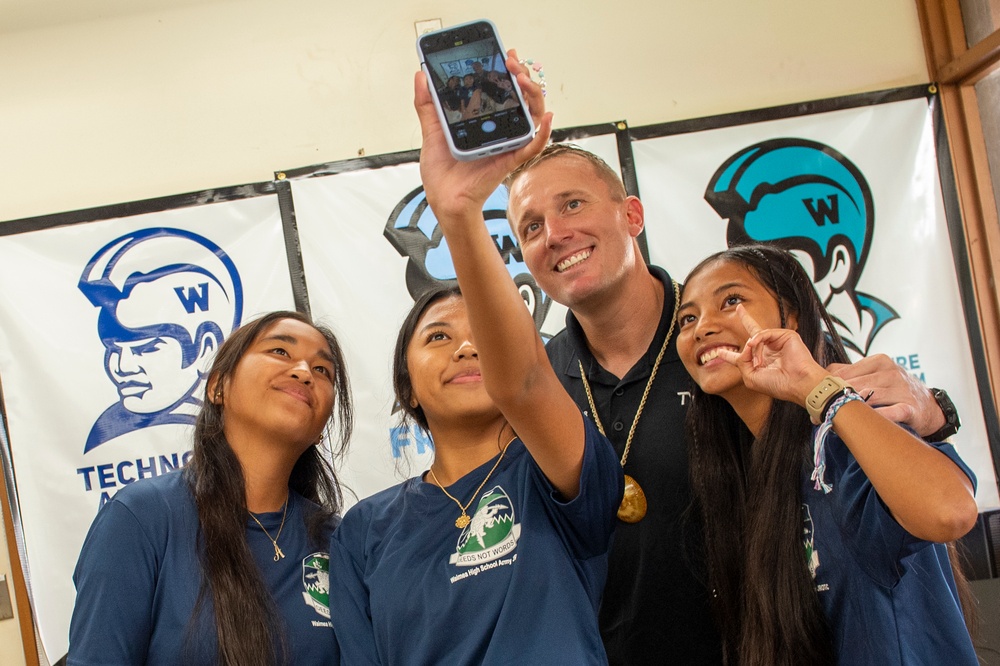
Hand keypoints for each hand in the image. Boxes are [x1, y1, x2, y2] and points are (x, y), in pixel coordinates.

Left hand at [414, 51, 552, 221]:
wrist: (443, 200)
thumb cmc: (442, 173)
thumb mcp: (431, 131)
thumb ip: (427, 105)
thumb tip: (421, 77)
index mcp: (484, 122)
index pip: (504, 92)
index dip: (510, 72)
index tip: (506, 54)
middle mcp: (499, 131)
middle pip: (523, 99)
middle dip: (523, 77)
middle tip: (512, 63)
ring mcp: (506, 145)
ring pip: (533, 117)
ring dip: (534, 95)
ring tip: (523, 81)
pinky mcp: (509, 160)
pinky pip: (533, 146)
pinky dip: (544, 133)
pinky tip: (547, 118)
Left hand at [716, 305, 826, 404]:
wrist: (798, 384)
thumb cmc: (778, 384)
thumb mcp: (751, 377)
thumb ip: (742, 361)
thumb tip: (746, 344)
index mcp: (760, 364)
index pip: (743, 356)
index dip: (730, 354)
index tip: (719, 351)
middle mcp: (768, 351)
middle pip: (753, 333)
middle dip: (745, 320)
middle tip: (739, 308)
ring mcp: (777, 343)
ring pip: (757, 336)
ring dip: (752, 348)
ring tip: (758, 361)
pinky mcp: (786, 336)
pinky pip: (765, 333)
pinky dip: (758, 338)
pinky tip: (753, 344)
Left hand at [827, 354, 944, 435]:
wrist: (932, 407)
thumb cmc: (896, 391)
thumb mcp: (876, 376)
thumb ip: (850, 374)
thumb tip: (819, 376)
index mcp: (878, 362)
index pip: (843, 373)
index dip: (826, 388)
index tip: (814, 402)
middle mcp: (890, 373)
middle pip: (852, 386)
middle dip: (834, 401)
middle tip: (818, 415)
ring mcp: (901, 389)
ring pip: (867, 399)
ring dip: (849, 412)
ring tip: (834, 422)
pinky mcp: (910, 408)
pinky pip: (889, 414)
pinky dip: (874, 420)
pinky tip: (863, 426)